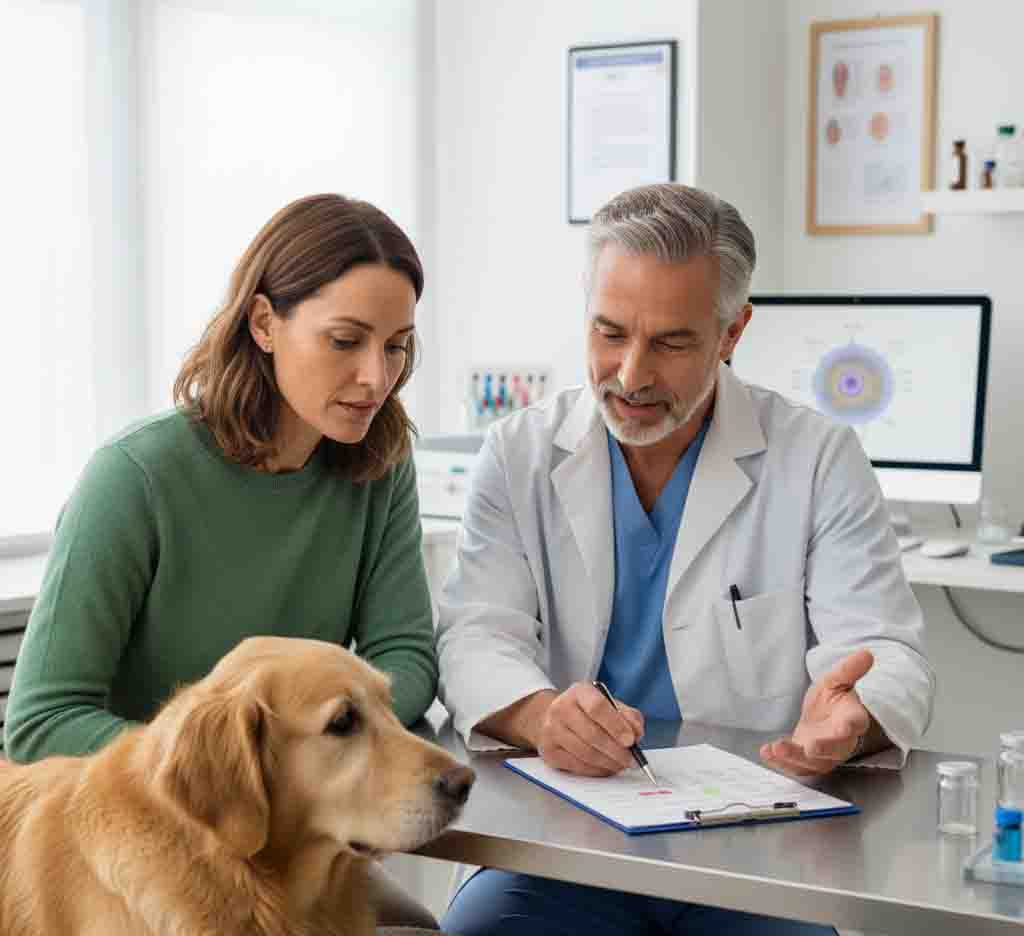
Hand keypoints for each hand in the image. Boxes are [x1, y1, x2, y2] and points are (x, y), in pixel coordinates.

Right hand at [535, 682, 644, 776]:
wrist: (552, 717)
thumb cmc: (586, 712)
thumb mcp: (608, 704)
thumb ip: (627, 715)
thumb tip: (636, 733)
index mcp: (579, 692)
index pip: (597, 707)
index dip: (616, 725)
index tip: (631, 740)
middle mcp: (561, 708)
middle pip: (592, 734)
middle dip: (616, 751)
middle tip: (631, 759)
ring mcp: (552, 730)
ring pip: (585, 753)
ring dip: (608, 763)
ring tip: (621, 764)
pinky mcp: (549, 751)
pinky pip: (577, 766)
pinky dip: (596, 770)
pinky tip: (606, 767)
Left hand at [760, 649, 873, 776]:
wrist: (820, 718)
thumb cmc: (832, 700)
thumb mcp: (836, 681)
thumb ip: (849, 670)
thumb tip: (866, 653)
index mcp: (851, 719)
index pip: (856, 724)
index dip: (851, 727)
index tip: (846, 727)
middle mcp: (839, 741)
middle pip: (835, 750)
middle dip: (824, 749)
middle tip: (811, 747)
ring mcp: (822, 755)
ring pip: (812, 762)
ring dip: (795, 758)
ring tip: (777, 748)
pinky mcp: (805, 761)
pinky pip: (795, 767)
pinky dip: (781, 762)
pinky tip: (766, 752)